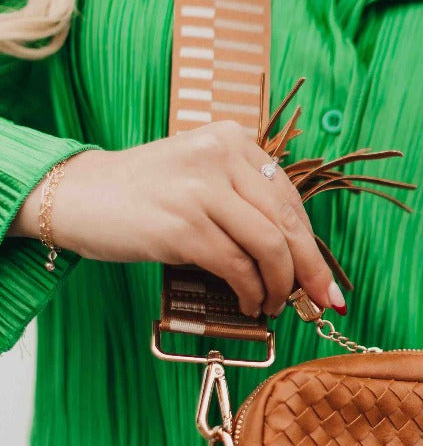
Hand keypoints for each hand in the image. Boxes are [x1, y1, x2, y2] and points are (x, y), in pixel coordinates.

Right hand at [9, 121, 344, 317]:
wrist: (75, 196)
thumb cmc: (144, 195)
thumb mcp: (202, 177)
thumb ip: (246, 201)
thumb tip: (297, 255)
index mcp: (233, 140)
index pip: (291, 199)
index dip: (313, 245)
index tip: (325, 279)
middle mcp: (220, 156)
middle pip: (288, 222)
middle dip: (310, 270)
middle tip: (320, 300)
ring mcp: (201, 189)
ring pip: (269, 246)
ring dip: (280, 286)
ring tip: (275, 306)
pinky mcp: (182, 225)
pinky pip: (237, 266)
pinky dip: (251, 291)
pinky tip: (249, 303)